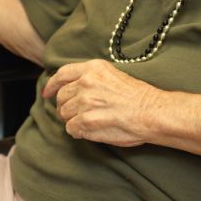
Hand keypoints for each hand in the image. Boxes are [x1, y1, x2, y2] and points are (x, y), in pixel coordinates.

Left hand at [41, 59, 157, 146]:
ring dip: (72, 120)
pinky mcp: (87, 120)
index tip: (47, 93)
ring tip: (88, 122)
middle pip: (61, 97)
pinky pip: (71, 129)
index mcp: (93, 68)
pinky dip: (77, 132)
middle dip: (65, 107)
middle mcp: (86, 82)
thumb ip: (91, 78)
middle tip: (76, 114)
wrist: (153, 112)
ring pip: (64, 114)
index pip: (62, 74)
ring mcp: (85, 101)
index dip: (52, 85)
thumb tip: (72, 88)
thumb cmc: (138, 97)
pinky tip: (88, 131)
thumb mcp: (113, 75)